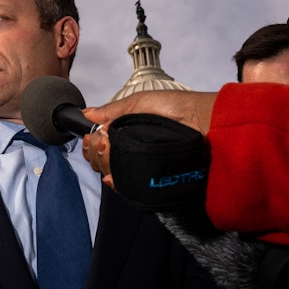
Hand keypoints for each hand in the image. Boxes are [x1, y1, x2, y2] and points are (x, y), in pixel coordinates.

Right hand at [81, 90, 217, 189]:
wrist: (201, 122)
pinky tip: (113, 176)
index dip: (92, 143)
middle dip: (96, 152)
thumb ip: (112, 110)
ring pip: (110, 173)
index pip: (99, 143)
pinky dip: (116, 182)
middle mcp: (132, 149)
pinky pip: (126, 186)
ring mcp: (140, 164)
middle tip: (104, 142)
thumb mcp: (139, 102)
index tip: (93, 137)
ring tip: (111, 151)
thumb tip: (87, 114)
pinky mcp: (149, 178)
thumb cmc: (176, 107)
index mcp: (126, 131)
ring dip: (104, 164)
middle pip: (100, 159)